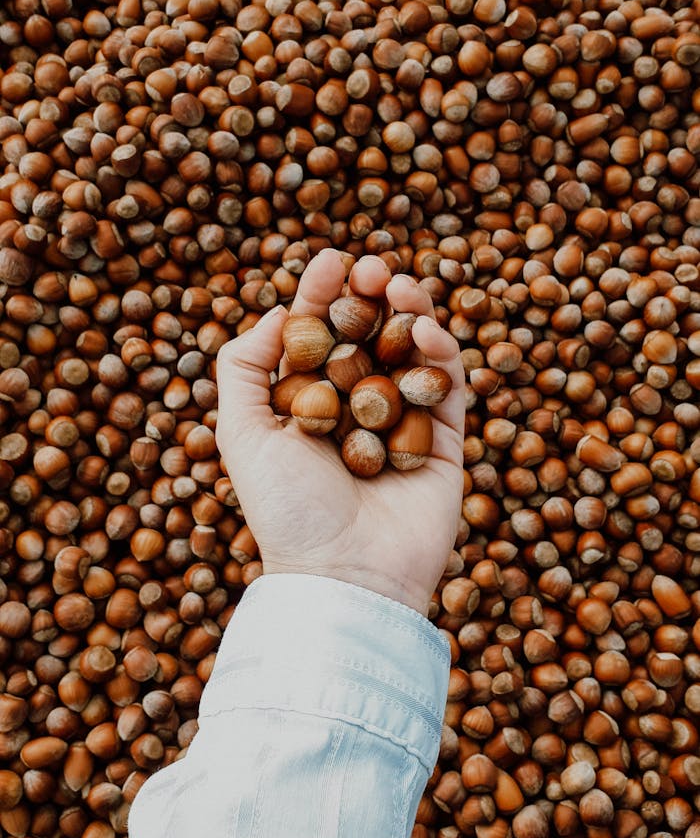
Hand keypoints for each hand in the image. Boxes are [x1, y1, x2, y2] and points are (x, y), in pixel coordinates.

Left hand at [216, 249, 464, 615]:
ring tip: (400, 287)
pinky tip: (426, 330)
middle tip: (373, 268)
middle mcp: (358, 409)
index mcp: (310, 404)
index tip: (331, 261)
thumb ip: (244, 366)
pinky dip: (442, 353)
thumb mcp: (242, 432)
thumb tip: (277, 312)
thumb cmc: (287, 509)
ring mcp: (404, 424)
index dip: (324, 295)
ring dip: (412, 311)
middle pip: (372, 334)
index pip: (320, 335)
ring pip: (414, 351)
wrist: (345, 576)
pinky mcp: (445, 444)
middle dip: (373, 294)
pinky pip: (448, 387)